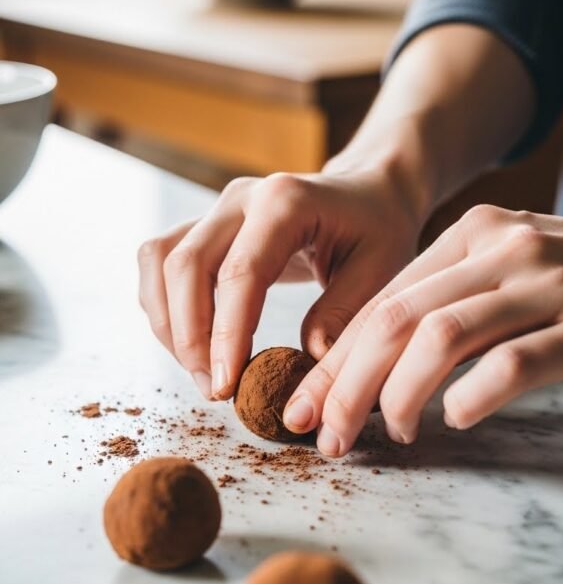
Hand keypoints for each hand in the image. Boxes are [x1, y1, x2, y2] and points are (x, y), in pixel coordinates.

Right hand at [137, 160, 423, 399]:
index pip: (239, 272)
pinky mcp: (204, 226)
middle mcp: (241, 198)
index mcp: (285, 201)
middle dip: (189, 337)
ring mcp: (216, 209)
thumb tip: (307, 364)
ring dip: (168, 324)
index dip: (225, 334)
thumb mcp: (382, 270)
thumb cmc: (377, 230)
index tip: (226, 385)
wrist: (367, 193)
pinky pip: (160, 263)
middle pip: (184, 265)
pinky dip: (165, 308)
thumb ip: (343, 315)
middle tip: (214, 390)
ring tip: (201, 373)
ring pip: (159, 261)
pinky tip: (193, 345)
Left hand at [283, 205, 562, 453]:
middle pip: (396, 319)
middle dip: (346, 384)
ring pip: (439, 338)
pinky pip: (512, 363)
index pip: (384, 299)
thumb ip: (449, 301)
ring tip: (389, 434)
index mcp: (476, 234)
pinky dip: (472, 396)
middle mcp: (506, 248)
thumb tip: (365, 366)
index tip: (305, 406)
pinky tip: (457, 418)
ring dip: (396, 397)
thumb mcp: (508, 275)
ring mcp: (550, 284)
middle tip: (324, 435)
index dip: (336, 359)